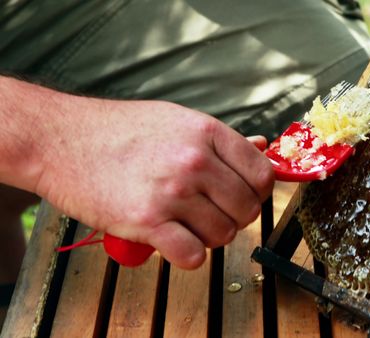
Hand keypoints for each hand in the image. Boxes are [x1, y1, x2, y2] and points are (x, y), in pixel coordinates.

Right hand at [35, 98, 274, 268]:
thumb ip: (222, 140)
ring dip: (209, 236)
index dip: (257, 192)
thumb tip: (263, 146)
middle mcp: (194, 161)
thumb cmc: (119, 131)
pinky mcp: (147, 222)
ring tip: (186, 223)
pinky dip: (187, 254)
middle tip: (208, 212)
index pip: (262, 175)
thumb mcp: (176, 121)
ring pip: (223, 235)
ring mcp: (172, 192)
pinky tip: (173, 240)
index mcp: (206, 133)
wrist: (59, 139)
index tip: (242, 195)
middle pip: (247, 209)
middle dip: (233, 217)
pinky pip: (193, 255)